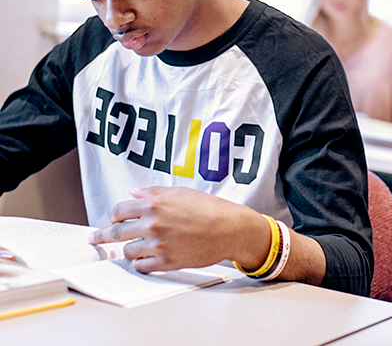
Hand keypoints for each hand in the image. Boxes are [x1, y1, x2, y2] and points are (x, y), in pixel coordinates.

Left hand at [89, 186, 269, 273]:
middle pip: (117, 233)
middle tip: (95, 239)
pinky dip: (141, 263)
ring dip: (128, 250)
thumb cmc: (207, 208)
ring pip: (128, 252)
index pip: (119, 211)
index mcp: (154, 204)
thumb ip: (153, 193)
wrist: (228, 228)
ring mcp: (158, 245)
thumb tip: (133, 194)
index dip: (114, 216)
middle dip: (103, 236)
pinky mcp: (167, 262)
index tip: (112, 220)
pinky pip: (142, 266)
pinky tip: (145, 258)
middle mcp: (153, 224)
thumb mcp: (179, 192)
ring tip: (133, 247)